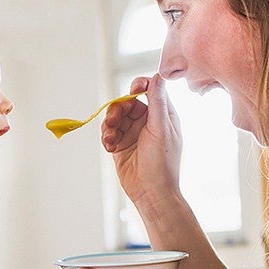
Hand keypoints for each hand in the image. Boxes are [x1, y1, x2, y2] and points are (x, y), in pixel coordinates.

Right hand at [101, 74, 182, 207]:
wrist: (151, 192)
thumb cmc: (162, 162)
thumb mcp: (161, 129)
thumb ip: (157, 101)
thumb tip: (158, 76)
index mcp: (162, 116)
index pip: (149, 91)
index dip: (139, 87)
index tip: (132, 90)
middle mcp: (147, 122)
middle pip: (127, 103)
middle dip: (117, 110)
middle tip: (113, 121)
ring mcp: (133, 134)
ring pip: (115, 117)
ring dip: (109, 124)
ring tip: (110, 137)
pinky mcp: (120, 145)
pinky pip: (108, 133)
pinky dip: (106, 137)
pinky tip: (109, 147)